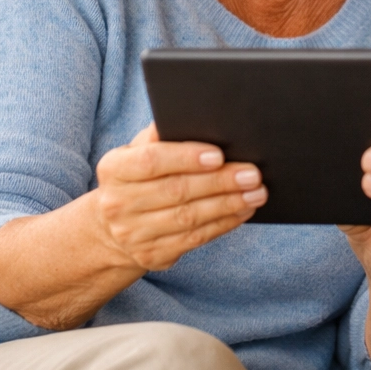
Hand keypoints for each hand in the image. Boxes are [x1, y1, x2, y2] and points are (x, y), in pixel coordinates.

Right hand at [93, 123, 267, 271]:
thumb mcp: (139, 151)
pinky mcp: (152, 255)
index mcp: (114, 169)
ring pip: (189, 218)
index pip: (151, 161)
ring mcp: (133, 234)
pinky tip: (243, 210)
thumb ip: (160, 135)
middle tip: (253, 174)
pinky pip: (194, 239)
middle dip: (220, 182)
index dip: (186, 158)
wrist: (115, 227)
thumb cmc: (139, 176)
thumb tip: (189, 113)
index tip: (219, 155)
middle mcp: (118, 204)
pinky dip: (223, 224)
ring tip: (257, 192)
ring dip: (228, 204)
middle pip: (176, 191)